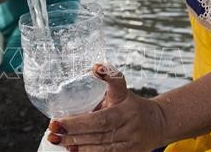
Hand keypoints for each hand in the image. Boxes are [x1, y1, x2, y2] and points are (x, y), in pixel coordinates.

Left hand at [48, 64, 166, 151]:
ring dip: (76, 145)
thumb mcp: (123, 89)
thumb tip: (95, 67)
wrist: (158, 124)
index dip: (78, 122)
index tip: (56, 120)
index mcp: (126, 110)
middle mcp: (129, 129)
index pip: (100, 119)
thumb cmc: (133, 104)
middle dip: (72, 134)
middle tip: (52, 130)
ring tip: (57, 140)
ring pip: (99, 148)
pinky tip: (72, 150)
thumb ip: (109, 78)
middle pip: (97, 135)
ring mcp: (129, 145)